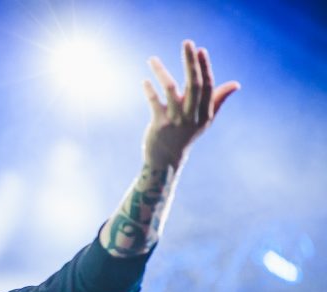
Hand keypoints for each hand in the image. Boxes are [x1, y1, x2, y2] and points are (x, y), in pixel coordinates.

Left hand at [142, 40, 239, 169]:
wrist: (166, 160)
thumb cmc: (186, 135)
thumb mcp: (204, 120)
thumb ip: (217, 100)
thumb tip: (236, 84)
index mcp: (205, 113)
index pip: (207, 86)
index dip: (205, 67)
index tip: (200, 49)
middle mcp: (192, 116)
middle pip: (193, 84)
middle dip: (191, 62)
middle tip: (187, 42)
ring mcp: (175, 120)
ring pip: (171, 90)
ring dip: (161, 72)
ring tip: (151, 59)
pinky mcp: (159, 125)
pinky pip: (154, 102)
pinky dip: (149, 90)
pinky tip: (145, 80)